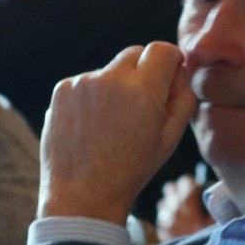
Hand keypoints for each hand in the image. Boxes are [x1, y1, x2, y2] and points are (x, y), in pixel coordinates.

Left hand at [36, 43, 197, 223]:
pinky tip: (92, 126)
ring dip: (115, 87)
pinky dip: (92, 97)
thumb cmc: (131, 170)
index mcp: (143, 91)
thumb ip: (183, 97)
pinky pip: (86, 82)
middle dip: (143, 72)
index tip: (167, 78)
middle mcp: (111, 79)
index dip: (169, 62)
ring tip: (111, 125)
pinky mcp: (62, 90)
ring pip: (110, 70)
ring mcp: (82, 82)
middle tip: (140, 107)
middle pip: (135, 53)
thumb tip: (180, 68)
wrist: (83, 195)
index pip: (162, 49)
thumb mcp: (170, 138)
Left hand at [155, 172, 211, 238]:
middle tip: (185, 195)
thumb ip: (213, 210)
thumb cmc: (207, 242)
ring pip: (162, 203)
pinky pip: (161, 218)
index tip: (195, 186)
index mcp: (188, 204)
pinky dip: (166, 218)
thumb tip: (213, 199)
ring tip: (179, 210)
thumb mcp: (214, 224)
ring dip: (170, 204)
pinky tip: (174, 222)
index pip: (185, 182)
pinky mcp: (162, 231)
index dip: (190, 182)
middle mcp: (174, 209)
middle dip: (177, 189)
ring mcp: (166, 220)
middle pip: (170, 188)